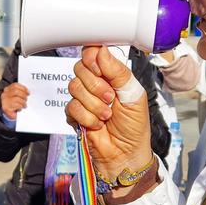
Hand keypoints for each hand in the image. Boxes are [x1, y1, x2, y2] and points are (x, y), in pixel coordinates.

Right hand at [0, 82, 29, 120]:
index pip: (15, 85)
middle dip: (23, 95)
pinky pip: (16, 105)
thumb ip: (20, 92)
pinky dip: (20, 107)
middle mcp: (5, 94)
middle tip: (26, 99)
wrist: (8, 114)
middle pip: (16, 91)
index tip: (28, 92)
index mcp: (7, 90)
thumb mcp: (16, 96)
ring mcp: (4, 101)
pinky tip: (20, 108)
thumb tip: (28, 92)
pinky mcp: (6, 108)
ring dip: (23, 102)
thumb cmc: (13, 104)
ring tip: (24, 105)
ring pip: (16, 98)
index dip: (23, 88)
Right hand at [66, 45, 153, 183]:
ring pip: (74, 87)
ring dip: (93, 104)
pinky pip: (71, 107)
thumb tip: (101, 50)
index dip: (93, 59)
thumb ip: (118, 71)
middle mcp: (95, 84)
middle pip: (80, 68)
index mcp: (111, 75)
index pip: (93, 53)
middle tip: (110, 99)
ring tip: (106, 115)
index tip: (102, 71)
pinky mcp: (74, 114)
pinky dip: (86, 117)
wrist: (126, 154)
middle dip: (96, 86)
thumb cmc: (134, 126)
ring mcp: (83, 99)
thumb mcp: (134, 94)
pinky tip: (97, 123)